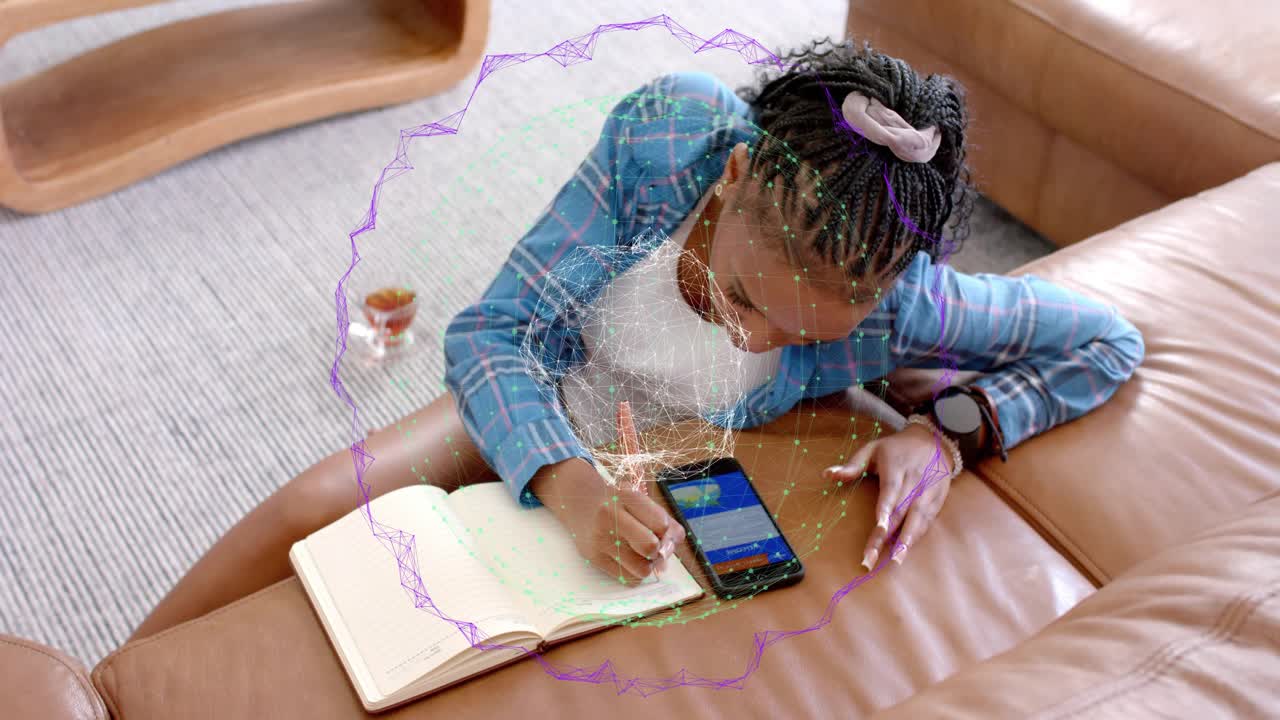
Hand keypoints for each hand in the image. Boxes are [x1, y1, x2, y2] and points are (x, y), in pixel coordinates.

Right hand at [529, 458, 685, 585]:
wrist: (579, 502)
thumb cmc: (620, 505)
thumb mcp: (643, 504)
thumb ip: (667, 526)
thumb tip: (666, 561)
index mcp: (628, 497)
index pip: (661, 524)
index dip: (666, 533)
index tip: (658, 531)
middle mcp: (610, 515)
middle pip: (650, 547)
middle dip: (657, 551)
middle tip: (651, 546)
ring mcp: (600, 538)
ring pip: (641, 569)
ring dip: (647, 565)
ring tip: (639, 555)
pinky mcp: (593, 557)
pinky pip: (628, 578)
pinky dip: (634, 573)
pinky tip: (627, 560)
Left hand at [823, 423, 955, 569]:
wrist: (934, 440)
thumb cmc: (896, 448)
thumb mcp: (872, 449)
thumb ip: (852, 464)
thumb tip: (827, 475)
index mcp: (897, 467)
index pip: (890, 492)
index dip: (885, 511)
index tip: (878, 529)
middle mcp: (915, 480)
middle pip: (900, 511)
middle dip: (887, 536)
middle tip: (872, 558)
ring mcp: (929, 490)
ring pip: (918, 518)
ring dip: (906, 541)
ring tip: (895, 560)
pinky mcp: (938, 499)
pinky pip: (927, 520)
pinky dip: (917, 535)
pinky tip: (906, 550)